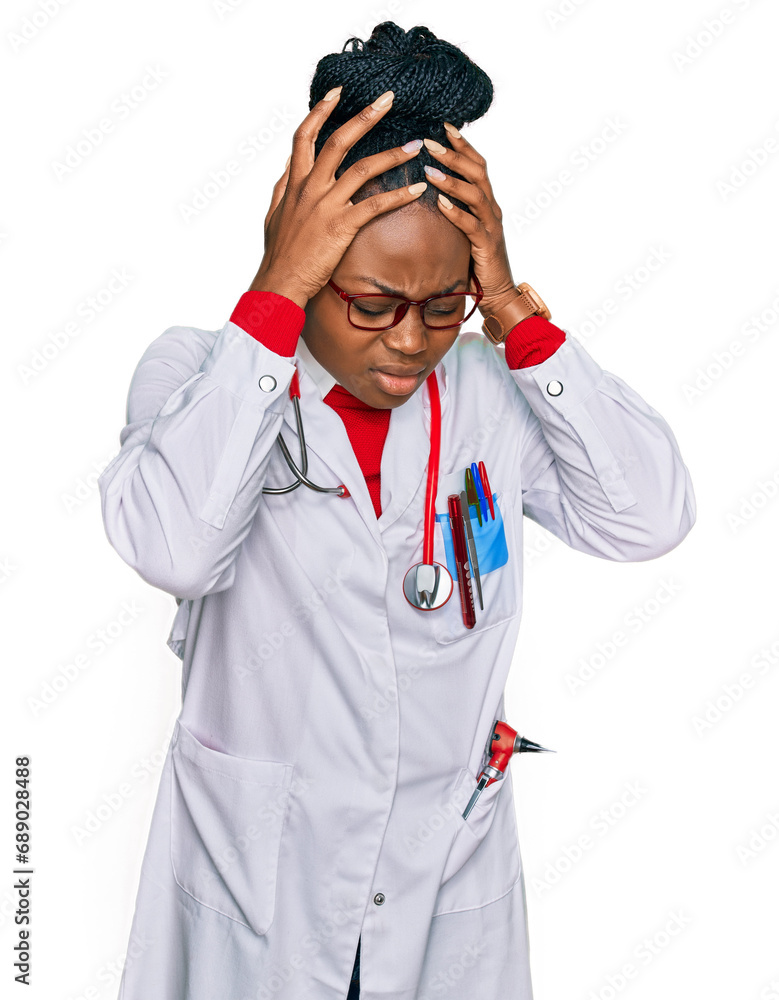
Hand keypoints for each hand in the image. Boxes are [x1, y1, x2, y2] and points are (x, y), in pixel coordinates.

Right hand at [251, 88, 427, 306]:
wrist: (280, 281)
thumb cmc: (279, 253)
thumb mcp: (274, 213)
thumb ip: (283, 187)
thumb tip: (288, 167)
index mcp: (295, 182)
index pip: (305, 135)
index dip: (321, 111)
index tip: (338, 92)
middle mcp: (310, 188)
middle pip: (339, 141)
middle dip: (365, 116)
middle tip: (388, 99)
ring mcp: (326, 206)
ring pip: (363, 169)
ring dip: (392, 154)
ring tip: (415, 145)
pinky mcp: (341, 227)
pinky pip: (375, 205)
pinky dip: (398, 196)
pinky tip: (417, 189)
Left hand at [421, 127, 519, 316]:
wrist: (497, 292)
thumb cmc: (476, 261)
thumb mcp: (464, 229)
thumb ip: (454, 209)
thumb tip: (429, 192)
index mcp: (486, 201)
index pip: (477, 164)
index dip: (463, 144)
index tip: (443, 126)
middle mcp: (491, 209)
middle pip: (477, 172)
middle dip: (454, 154)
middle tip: (429, 141)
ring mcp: (491, 226)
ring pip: (474, 195)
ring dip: (452, 180)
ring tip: (430, 169)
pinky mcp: (486, 246)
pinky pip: (471, 226)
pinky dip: (456, 213)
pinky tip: (440, 204)